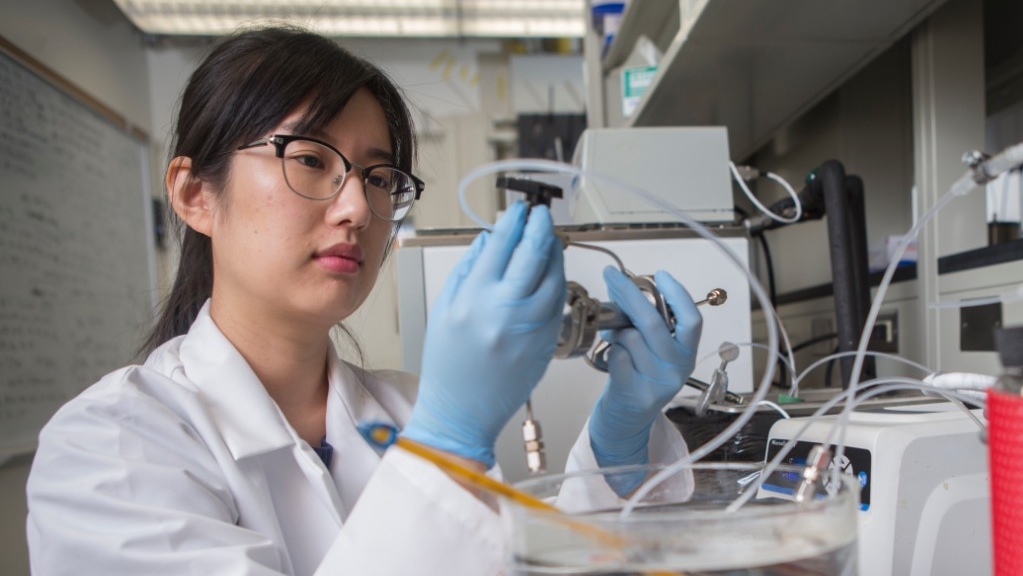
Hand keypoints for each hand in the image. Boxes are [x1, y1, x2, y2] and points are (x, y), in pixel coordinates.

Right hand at [402, 202, 565, 466]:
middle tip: (542, 216)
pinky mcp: (546, 342)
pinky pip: (558, 302)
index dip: (514, 222)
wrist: (461, 410)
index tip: (519, 211)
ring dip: (555, 252)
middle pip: (534, 254)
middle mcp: (504, 309)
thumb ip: (468, 270)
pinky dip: (558, 281)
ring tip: (550, 240)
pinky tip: (552, 272)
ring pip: (554, 276)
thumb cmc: (448, 364)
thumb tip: (488, 239)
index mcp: (473, 297)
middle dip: (541, 228)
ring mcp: (530, 326)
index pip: (501, 244)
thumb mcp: (444, 309)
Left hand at [588, 267, 701, 491]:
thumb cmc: (638, 375)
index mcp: (686, 353)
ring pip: (631, 338)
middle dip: (629, 294)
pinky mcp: (635, 393)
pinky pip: (618, 356)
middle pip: (653, 323)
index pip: (692, 320)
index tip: (661, 274)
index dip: (678, 295)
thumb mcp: (654, 351)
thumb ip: (648, 323)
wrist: (627, 419)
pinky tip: (614, 359)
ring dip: (617, 332)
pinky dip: (611, 351)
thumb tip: (623, 286)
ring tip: (616, 340)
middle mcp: (677, 368)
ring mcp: (657, 383)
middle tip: (612, 275)